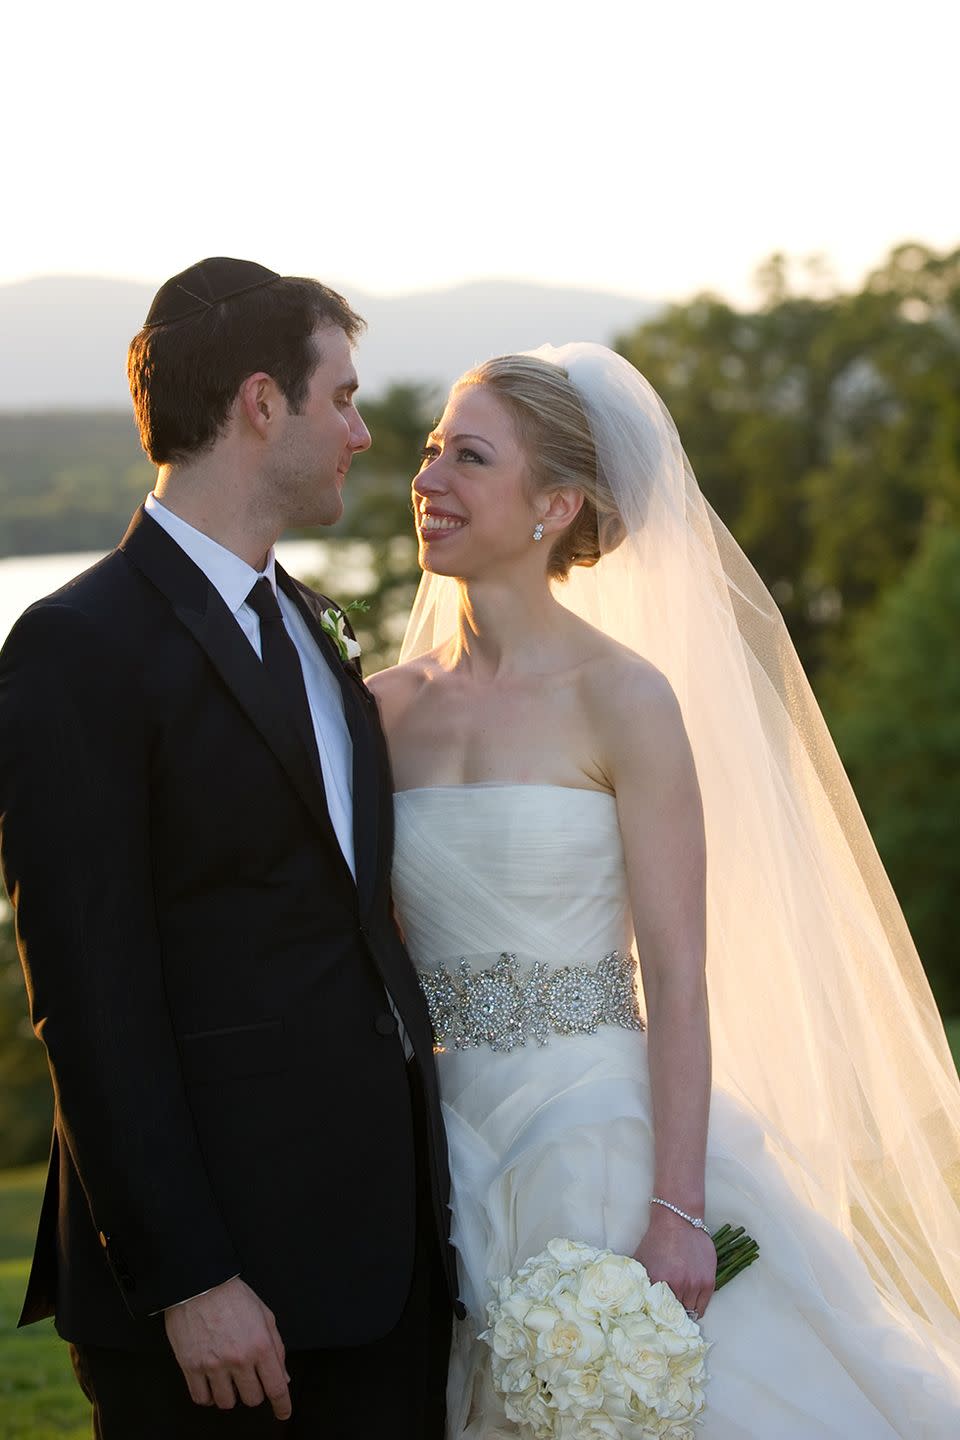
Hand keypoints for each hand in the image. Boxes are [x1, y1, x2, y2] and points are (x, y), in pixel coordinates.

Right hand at [164, 1276, 291, 1418]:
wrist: (199, 1283)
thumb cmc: (232, 1295)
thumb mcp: (265, 1315)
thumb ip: (277, 1347)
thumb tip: (283, 1376)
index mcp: (260, 1345)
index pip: (276, 1386)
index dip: (282, 1405)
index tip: (283, 1412)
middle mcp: (239, 1359)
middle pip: (252, 1399)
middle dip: (254, 1392)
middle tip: (249, 1379)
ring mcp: (214, 1365)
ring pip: (227, 1403)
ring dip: (231, 1395)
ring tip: (228, 1380)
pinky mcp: (191, 1367)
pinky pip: (201, 1399)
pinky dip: (208, 1397)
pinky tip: (211, 1385)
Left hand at [634, 1206, 716, 1320]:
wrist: (678, 1220)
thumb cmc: (657, 1239)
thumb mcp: (641, 1260)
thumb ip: (637, 1281)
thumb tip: (632, 1300)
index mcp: (658, 1281)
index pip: (657, 1313)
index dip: (656, 1316)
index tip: (655, 1318)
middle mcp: (677, 1285)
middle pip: (674, 1314)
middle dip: (670, 1314)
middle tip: (667, 1314)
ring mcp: (695, 1284)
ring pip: (689, 1312)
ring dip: (684, 1310)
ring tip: (678, 1306)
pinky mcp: (708, 1281)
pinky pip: (703, 1306)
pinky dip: (696, 1307)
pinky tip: (690, 1302)